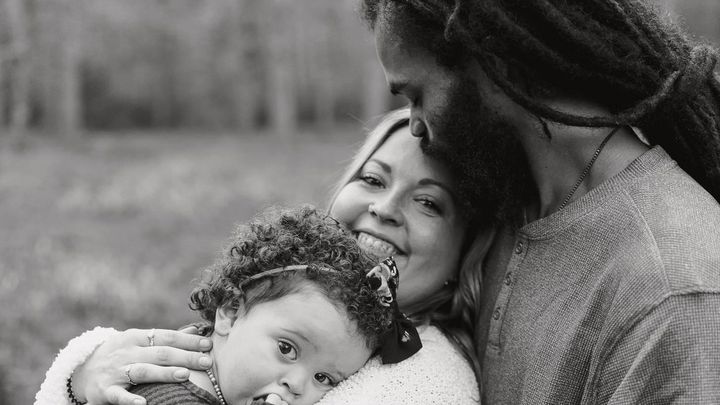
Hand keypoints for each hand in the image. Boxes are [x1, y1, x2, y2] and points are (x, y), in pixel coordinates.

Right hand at [73, 327, 212, 404]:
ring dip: (164, 373)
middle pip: (159, 353)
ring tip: (184, 375)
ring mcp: (115, 371)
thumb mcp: (138, 342)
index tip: (208, 344)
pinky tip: (143, 404)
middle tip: (206, 361)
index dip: (188, 340)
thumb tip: (195, 328)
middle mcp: (126, 352)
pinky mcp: (104, 390)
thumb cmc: (119, 354)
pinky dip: (130, 400)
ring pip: (142, 370)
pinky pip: (118, 395)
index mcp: (136, 337)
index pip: (167, 336)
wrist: (80, 369)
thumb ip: (166, 338)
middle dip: (185, 356)